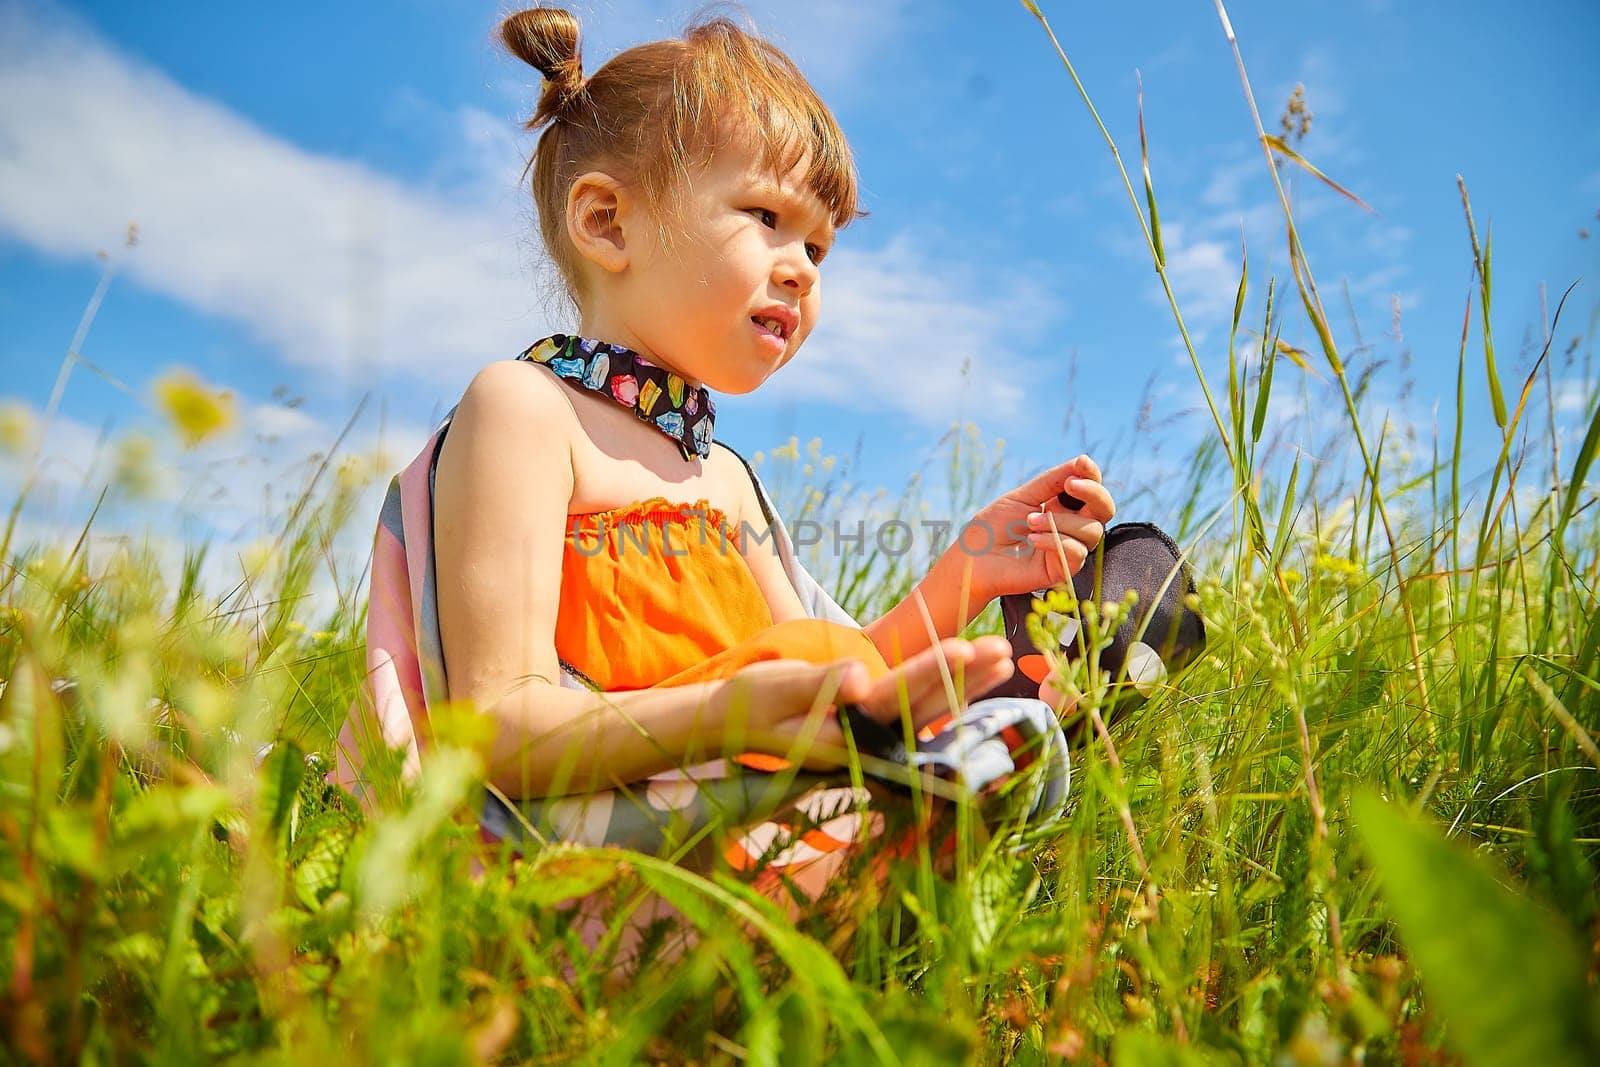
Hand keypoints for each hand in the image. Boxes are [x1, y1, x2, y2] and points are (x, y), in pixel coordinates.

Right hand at [713, 637, 1014, 770]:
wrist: (736, 726)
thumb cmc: (752, 702)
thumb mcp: (776, 688)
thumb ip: (818, 683)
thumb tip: (860, 678)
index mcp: (843, 733)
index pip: (895, 699)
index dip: (931, 672)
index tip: (964, 647)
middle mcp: (866, 742)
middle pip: (925, 706)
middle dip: (965, 677)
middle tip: (1003, 647)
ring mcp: (874, 739)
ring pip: (930, 710)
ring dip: (968, 684)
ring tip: (1003, 657)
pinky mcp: (876, 730)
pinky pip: (921, 710)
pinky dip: (950, 690)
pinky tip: (976, 675)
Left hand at [962, 454, 1115, 599]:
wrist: (973, 558)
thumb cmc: (994, 526)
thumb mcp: (1024, 495)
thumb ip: (1054, 480)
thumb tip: (1084, 461)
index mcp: (1063, 507)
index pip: (1092, 490)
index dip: (1093, 477)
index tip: (1081, 466)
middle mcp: (1071, 527)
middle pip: (1104, 509)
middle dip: (1093, 493)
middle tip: (1069, 485)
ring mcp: (1068, 549)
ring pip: (1092, 531)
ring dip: (1061, 522)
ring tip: (1030, 521)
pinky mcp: (1062, 570)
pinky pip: (1077, 553)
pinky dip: (1055, 541)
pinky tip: (1032, 540)